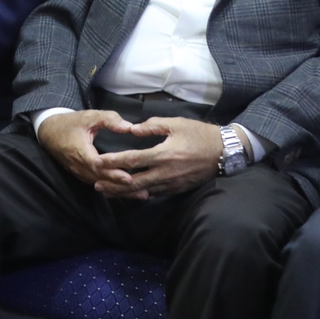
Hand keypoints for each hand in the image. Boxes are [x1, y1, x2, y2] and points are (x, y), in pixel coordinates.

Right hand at [38, 111, 140, 189]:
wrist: (49, 132)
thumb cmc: (71, 123)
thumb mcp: (89, 116)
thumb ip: (109, 120)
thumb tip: (129, 127)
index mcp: (80, 152)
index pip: (98, 166)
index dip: (112, 173)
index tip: (129, 178)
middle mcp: (79, 167)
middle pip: (102, 180)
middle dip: (121, 187)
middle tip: (143, 192)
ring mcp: (79, 173)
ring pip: (100, 185)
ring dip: (119, 191)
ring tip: (140, 195)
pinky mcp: (81, 175)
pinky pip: (97, 183)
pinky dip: (111, 189)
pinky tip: (125, 192)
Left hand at [93, 116, 224, 199]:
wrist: (223, 152)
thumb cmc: (199, 134)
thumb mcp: (176, 124)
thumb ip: (153, 126)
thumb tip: (133, 129)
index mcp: (163, 154)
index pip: (132, 160)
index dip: (113, 161)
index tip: (99, 162)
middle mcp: (164, 172)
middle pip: (133, 183)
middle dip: (113, 184)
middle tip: (96, 185)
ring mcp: (170, 183)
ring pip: (142, 192)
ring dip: (123, 193)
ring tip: (108, 192)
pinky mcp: (176, 189)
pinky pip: (154, 194)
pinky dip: (139, 194)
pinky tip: (130, 194)